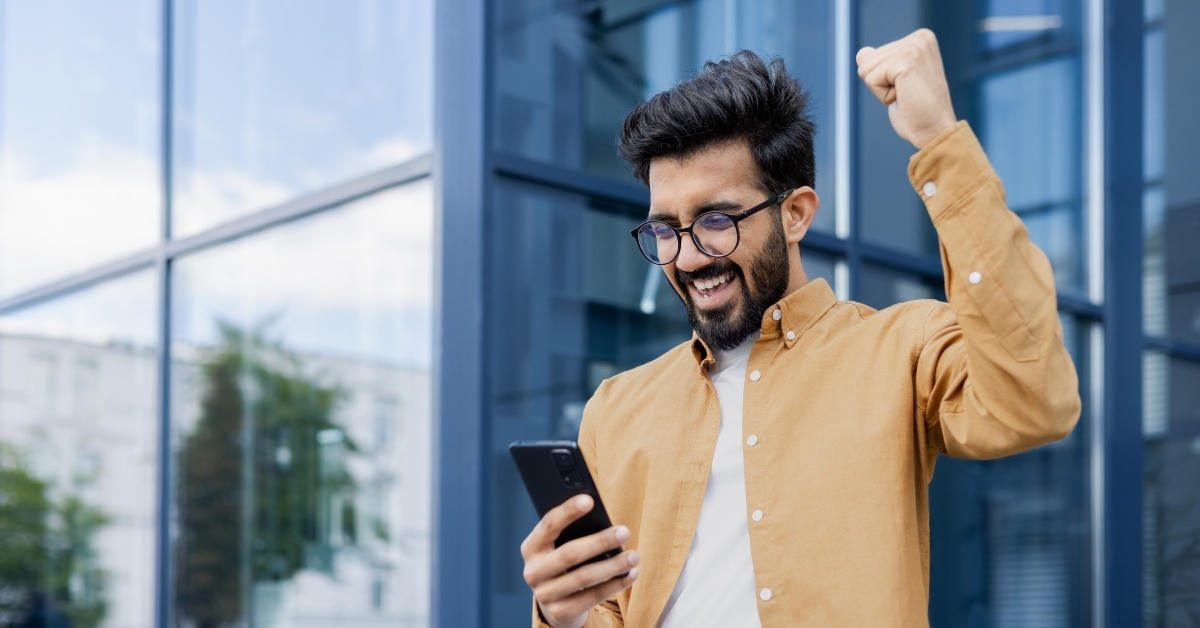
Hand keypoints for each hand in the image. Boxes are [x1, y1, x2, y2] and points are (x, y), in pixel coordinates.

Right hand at [520, 495, 639, 627]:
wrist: (556, 603)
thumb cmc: (564, 563)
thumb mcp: (560, 546)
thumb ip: (572, 532)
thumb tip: (602, 518)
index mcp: (531, 548)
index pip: (548, 525)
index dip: (567, 511)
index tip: (589, 500)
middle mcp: (533, 572)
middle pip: (569, 554)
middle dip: (599, 542)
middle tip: (624, 532)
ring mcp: (546, 594)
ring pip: (584, 578)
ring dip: (613, 566)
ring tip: (634, 556)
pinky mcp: (561, 612)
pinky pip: (593, 597)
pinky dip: (615, 585)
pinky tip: (631, 575)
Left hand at [856, 29, 956, 149]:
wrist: (935, 131)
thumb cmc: (916, 111)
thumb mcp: (894, 82)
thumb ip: (880, 63)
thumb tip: (861, 53)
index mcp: (920, 38)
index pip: (872, 56)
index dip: (883, 80)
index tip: (907, 88)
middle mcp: (920, 38)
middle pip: (867, 60)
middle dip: (881, 84)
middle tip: (907, 94)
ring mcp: (914, 47)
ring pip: (865, 69)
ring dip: (882, 90)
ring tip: (907, 95)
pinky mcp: (906, 60)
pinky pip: (871, 79)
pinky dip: (883, 95)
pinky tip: (905, 97)